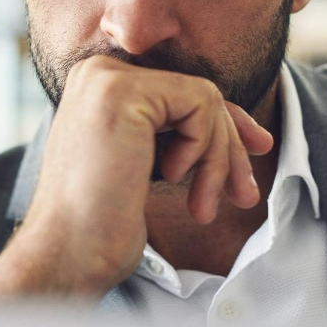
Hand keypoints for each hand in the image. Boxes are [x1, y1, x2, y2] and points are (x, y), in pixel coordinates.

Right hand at [0, 56, 273, 315]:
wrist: (68, 254)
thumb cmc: (102, 226)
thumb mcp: (149, 167)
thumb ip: (180, 136)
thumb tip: (244, 131)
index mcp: (98, 87)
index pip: (180, 93)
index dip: (224, 123)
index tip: (258, 150)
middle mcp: (97, 72)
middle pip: (197, 94)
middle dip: (230, 146)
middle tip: (244, 195)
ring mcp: (107, 79)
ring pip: (205, 99)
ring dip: (219, 158)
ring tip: (204, 207)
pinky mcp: (123, 93)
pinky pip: (201, 104)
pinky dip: (204, 148)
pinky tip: (174, 179)